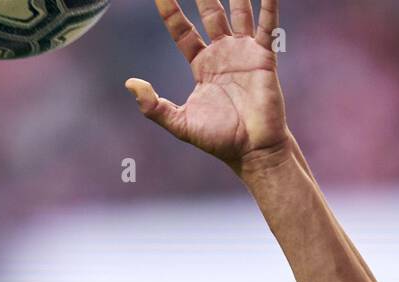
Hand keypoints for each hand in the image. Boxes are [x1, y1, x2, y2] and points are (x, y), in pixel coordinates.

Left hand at [128, 0, 290, 176]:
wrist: (252, 150)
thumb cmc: (219, 140)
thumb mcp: (180, 124)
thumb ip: (154, 106)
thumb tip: (130, 84)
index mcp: (201, 64)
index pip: (182, 29)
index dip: (171, 9)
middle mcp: (222, 52)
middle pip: (210, 11)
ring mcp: (244, 51)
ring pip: (238, 10)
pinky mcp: (263, 56)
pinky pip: (266, 25)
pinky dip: (268, 5)